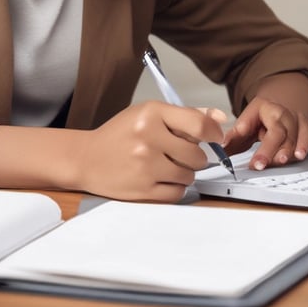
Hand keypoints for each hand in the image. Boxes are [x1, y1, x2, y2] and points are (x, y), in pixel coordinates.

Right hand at [76, 101, 226, 201]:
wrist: (86, 158)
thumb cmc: (120, 134)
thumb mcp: (149, 113)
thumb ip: (186, 115)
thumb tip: (220, 117)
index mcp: (151, 114)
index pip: (198, 124)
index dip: (214, 133)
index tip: (216, 138)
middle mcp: (148, 138)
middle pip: (198, 154)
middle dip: (194, 155)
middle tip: (179, 152)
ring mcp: (146, 166)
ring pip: (190, 175)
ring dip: (184, 172)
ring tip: (165, 165)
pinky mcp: (143, 190)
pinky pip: (178, 193)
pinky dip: (174, 187)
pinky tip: (160, 178)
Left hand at [222, 72, 307, 170]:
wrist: (286, 102)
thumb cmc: (264, 117)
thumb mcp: (246, 121)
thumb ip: (233, 137)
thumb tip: (220, 150)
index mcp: (261, 107)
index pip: (251, 121)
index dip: (244, 132)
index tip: (235, 141)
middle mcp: (279, 112)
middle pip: (275, 131)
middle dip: (267, 149)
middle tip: (259, 164)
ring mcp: (294, 118)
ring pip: (291, 134)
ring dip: (285, 150)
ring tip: (280, 160)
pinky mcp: (305, 125)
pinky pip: (307, 134)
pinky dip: (304, 145)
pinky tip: (299, 155)